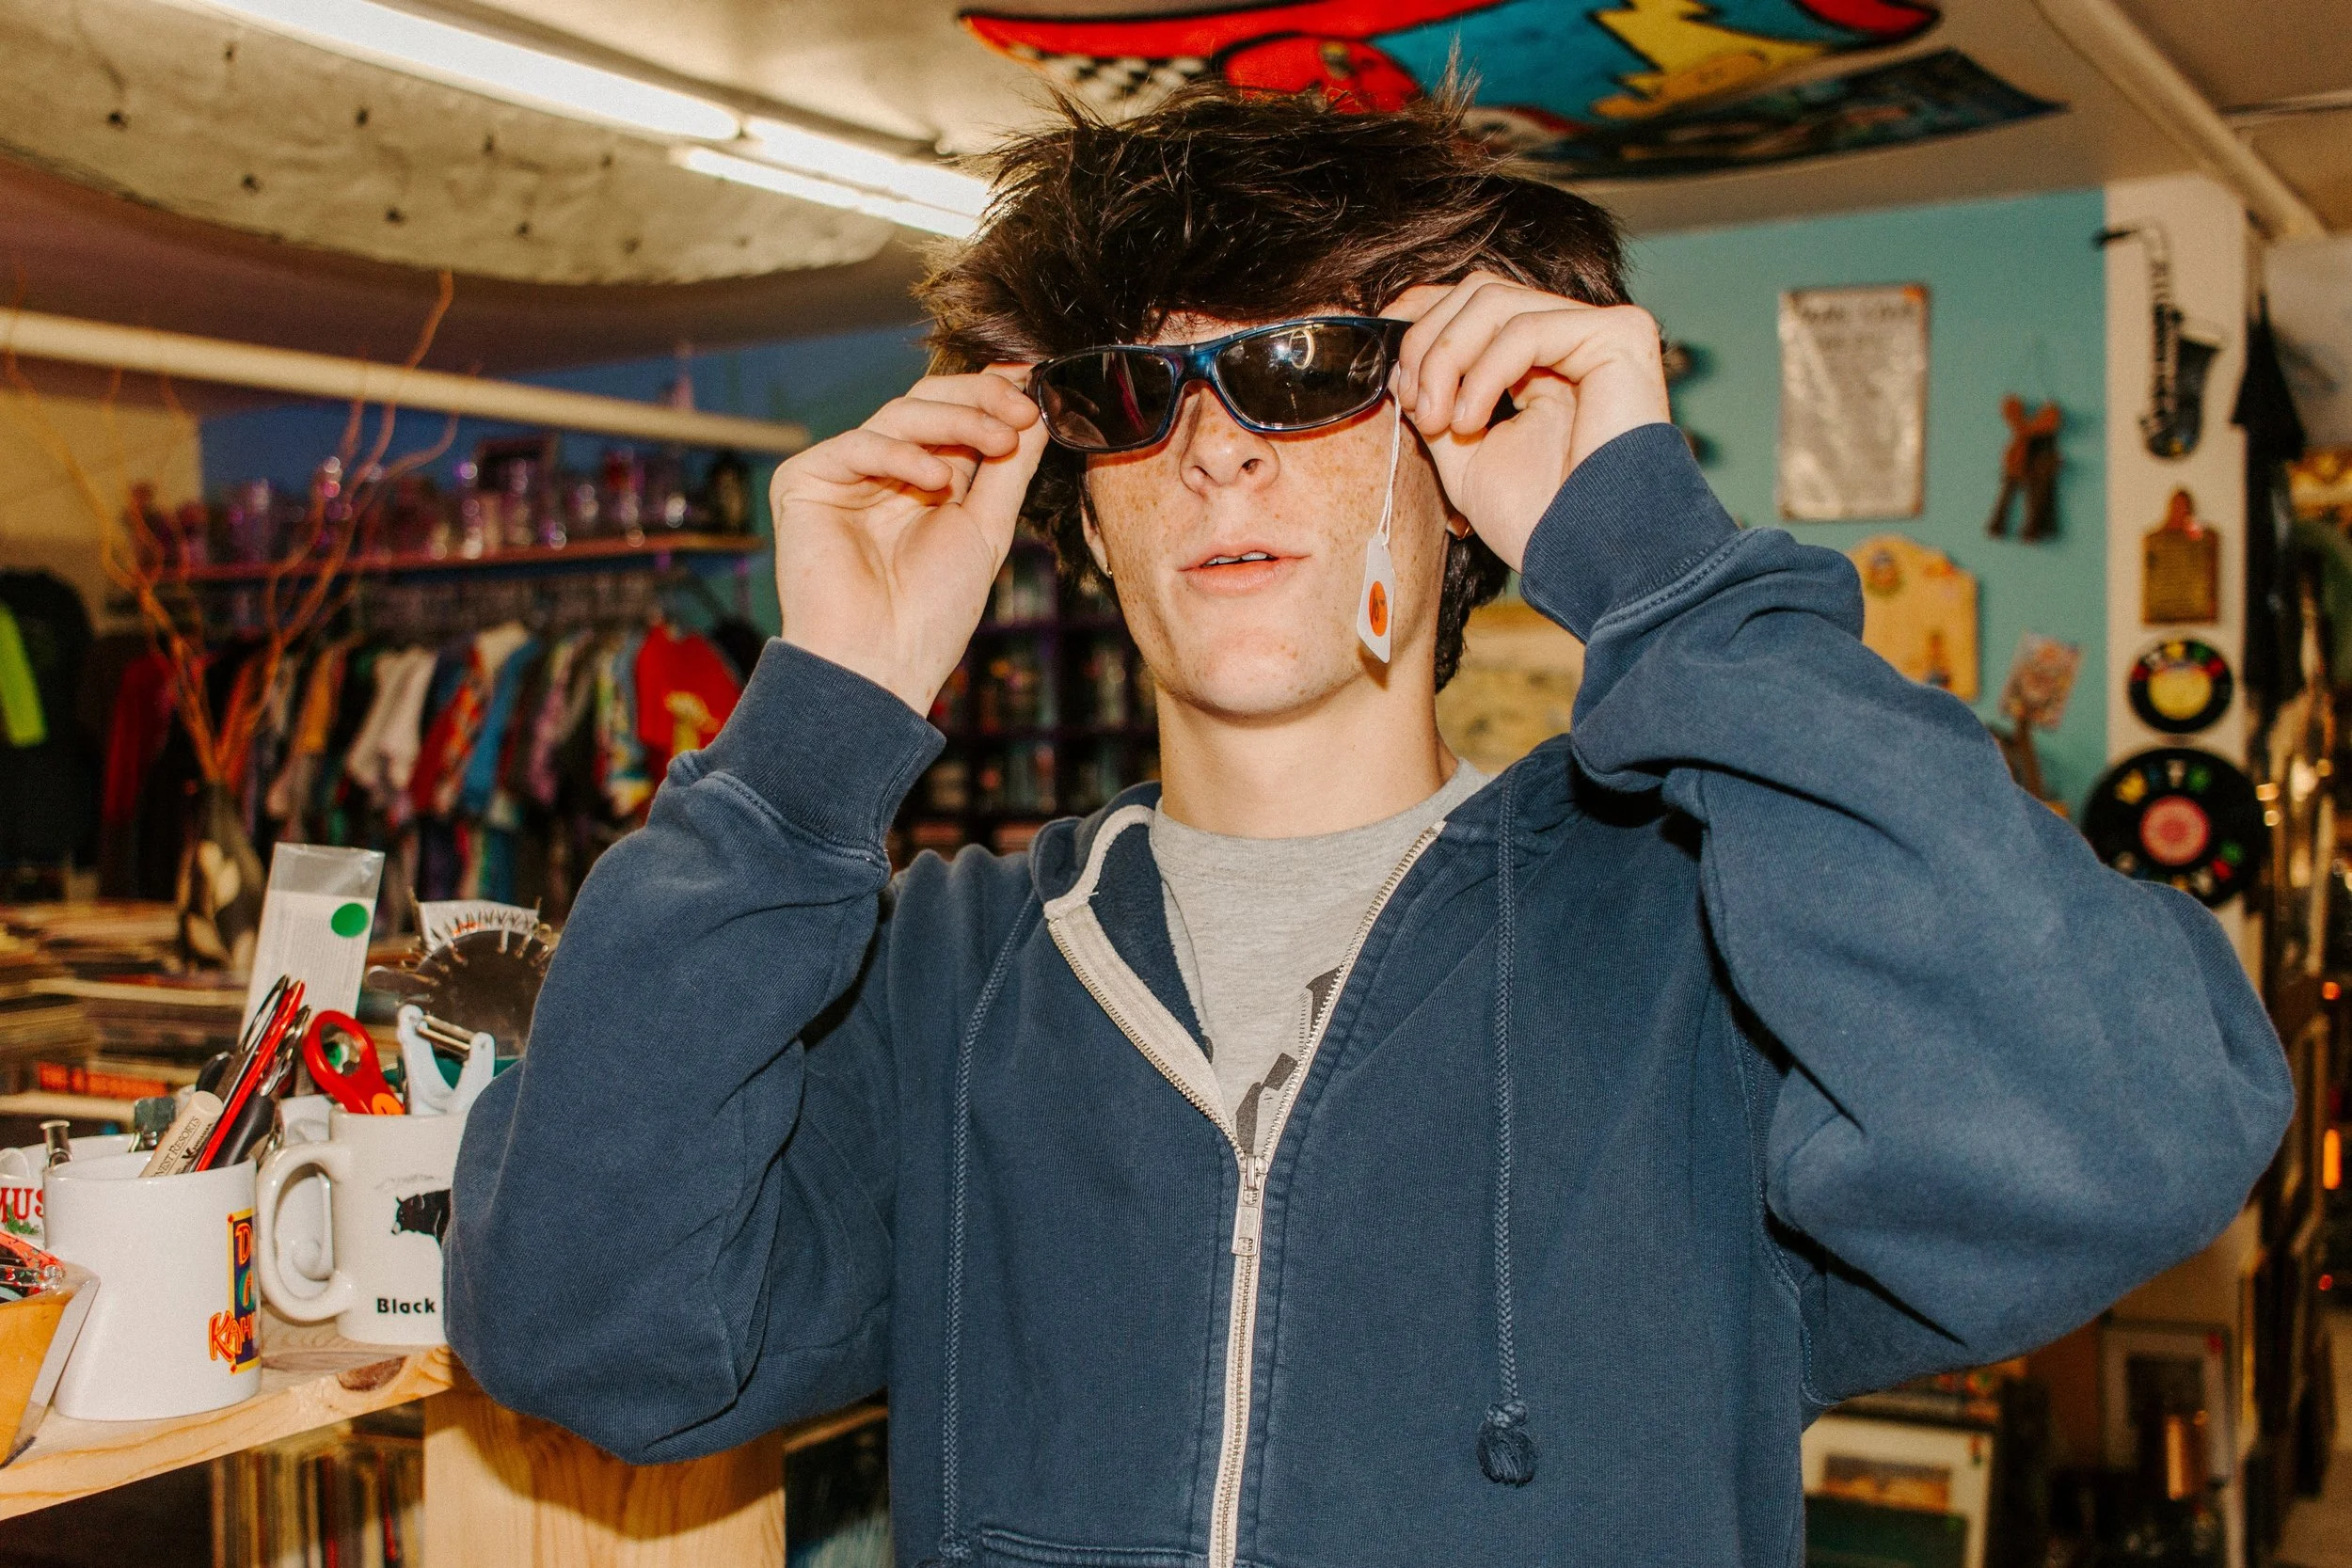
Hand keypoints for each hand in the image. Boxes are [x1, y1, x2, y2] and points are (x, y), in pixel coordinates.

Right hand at [769, 367, 1047, 714]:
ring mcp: (844, 474)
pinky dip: (904, 456)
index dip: (993, 394)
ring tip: (999, 442)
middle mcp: (883, 472)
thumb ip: (1010, 467)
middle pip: (927, 403)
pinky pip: (859, 445)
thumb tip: (1039, 408)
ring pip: (900, 415)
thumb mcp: (987, 528)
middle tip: (1023, 408)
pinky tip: (938, 481)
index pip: (957, 418)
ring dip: (957, 421)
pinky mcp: (804, 480)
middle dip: (980, 398)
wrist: (880, 662)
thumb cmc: (933, 610)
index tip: (1037, 382)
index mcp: (925, 482)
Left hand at [1388, 274, 1671, 570]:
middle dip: (1429, 343)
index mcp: (1544, 364)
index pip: (1477, 305)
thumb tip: (1398, 363)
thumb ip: (1437, 400)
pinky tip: (1472, 423)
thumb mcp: (1464, 453)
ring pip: (1495, 301)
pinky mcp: (1620, 335)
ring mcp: (1601, 332)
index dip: (1425, 316)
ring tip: (1441, 423)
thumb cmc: (1537, 519)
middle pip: (1480, 292)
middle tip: (1416, 407)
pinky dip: (1484, 373)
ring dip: (1447, 360)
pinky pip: (1526, 328)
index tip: (1387, 355)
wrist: (1587, 558)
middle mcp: (1575, 338)